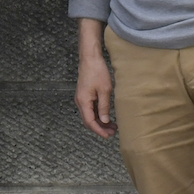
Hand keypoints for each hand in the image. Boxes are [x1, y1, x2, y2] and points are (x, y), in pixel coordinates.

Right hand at [76, 22, 115, 137]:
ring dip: (100, 121)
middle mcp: (80, 101)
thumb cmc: (97, 72)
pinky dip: (98, 114)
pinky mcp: (85, 94)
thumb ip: (104, 107)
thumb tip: (104, 120)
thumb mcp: (104, 90)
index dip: (99, 130)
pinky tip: (107, 115)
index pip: (89, 122)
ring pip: (89, 115)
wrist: (90, 58)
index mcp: (83, 101)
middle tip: (113, 132)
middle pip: (88, 120)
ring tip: (113, 126)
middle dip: (100, 128)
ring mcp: (82, 97)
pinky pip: (90, 109)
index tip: (108, 136)